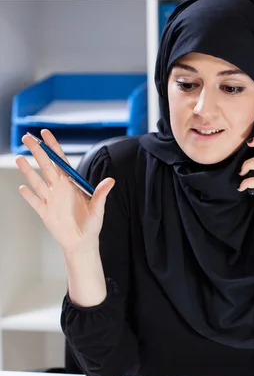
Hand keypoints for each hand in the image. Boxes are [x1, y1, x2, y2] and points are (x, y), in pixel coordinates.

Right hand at [16, 129, 114, 253]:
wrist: (82, 242)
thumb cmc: (92, 224)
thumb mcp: (98, 208)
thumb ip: (101, 194)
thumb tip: (111, 180)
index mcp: (71, 183)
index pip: (60, 160)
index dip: (52, 146)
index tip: (44, 133)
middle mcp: (59, 188)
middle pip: (45, 166)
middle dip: (37, 151)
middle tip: (27, 137)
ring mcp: (50, 199)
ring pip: (37, 181)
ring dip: (28, 170)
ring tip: (19, 158)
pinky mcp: (44, 212)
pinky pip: (34, 202)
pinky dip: (28, 196)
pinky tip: (22, 188)